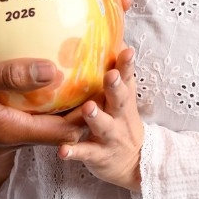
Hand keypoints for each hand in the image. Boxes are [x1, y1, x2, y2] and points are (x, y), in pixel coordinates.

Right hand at [0, 53, 87, 154]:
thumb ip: (9, 75)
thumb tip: (54, 71)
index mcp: (6, 129)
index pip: (62, 132)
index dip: (90, 116)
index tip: (110, 90)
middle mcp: (3, 131)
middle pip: (52, 119)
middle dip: (75, 96)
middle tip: (96, 67)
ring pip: (30, 105)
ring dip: (43, 83)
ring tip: (65, 53)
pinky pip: (5, 93)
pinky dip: (12, 76)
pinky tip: (15, 51)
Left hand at [57, 47, 142, 191]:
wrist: (136, 162)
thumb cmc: (121, 119)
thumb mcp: (124, 95)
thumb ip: (118, 70)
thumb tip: (114, 36)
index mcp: (123, 97)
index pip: (127, 76)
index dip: (127, 64)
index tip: (127, 50)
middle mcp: (119, 115)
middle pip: (120, 99)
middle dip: (115, 87)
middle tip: (110, 75)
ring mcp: (110, 135)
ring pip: (103, 126)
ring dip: (95, 117)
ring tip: (87, 108)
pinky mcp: (98, 155)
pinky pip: (85, 153)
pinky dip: (74, 151)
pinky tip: (62, 150)